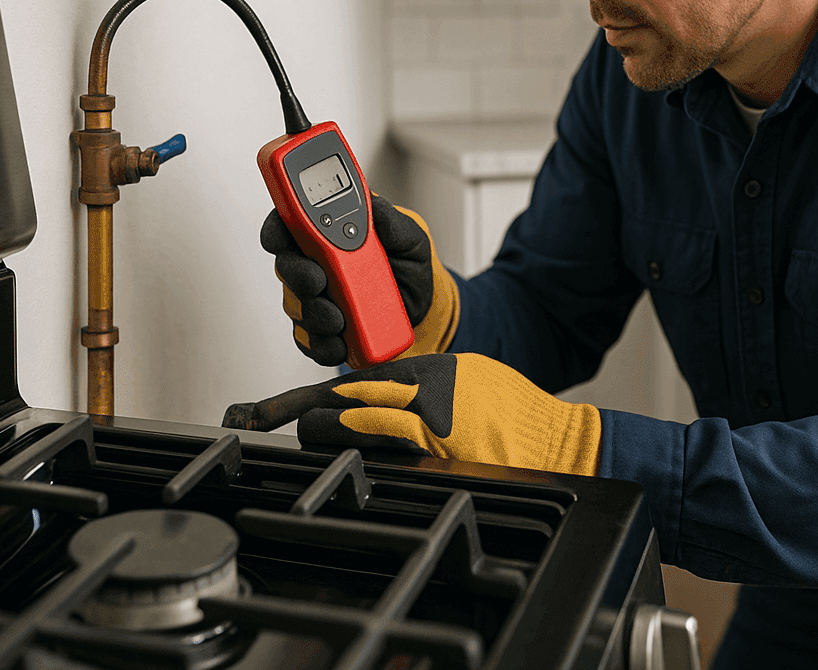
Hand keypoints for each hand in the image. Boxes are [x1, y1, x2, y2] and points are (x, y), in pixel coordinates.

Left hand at [222, 353, 601, 476]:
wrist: (552, 437)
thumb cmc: (513, 415)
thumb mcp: (463, 382)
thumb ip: (419, 388)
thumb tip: (376, 399)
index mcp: (425, 370)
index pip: (354, 380)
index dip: (306, 396)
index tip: (268, 408)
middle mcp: (421, 386)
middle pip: (342, 396)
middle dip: (301, 413)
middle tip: (265, 420)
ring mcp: (427, 412)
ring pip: (352, 416)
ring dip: (321, 429)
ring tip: (300, 434)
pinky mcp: (437, 439)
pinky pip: (382, 437)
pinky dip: (355, 440)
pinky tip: (338, 446)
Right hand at [260, 197, 458, 366]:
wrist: (423, 306)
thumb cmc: (408, 264)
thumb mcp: (410, 238)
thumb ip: (392, 221)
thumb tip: (376, 209)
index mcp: (327, 233)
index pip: (289, 224)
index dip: (277, 229)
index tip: (279, 239)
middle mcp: (314, 264)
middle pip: (287, 267)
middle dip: (298, 275)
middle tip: (318, 282)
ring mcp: (315, 299)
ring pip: (296, 306)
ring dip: (314, 313)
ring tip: (338, 320)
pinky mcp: (321, 331)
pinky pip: (310, 341)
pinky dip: (323, 345)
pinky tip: (340, 344)